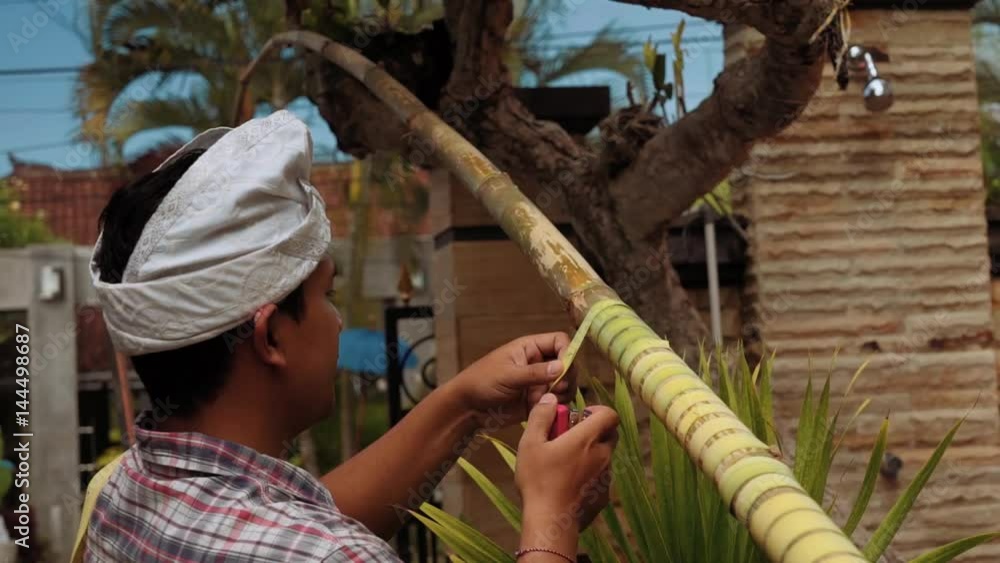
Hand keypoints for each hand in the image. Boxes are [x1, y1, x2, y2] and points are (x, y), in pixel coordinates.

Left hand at [450, 333, 577, 425]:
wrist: (468, 408)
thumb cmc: (482, 382)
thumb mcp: (508, 375)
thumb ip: (535, 372)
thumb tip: (562, 367)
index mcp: (530, 348)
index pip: (559, 341)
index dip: (567, 352)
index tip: (564, 369)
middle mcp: (539, 363)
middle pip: (567, 364)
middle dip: (567, 376)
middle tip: (556, 388)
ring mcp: (540, 382)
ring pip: (565, 384)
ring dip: (563, 393)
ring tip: (549, 400)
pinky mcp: (538, 401)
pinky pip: (556, 401)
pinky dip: (557, 406)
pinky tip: (546, 410)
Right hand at [515, 394, 618, 532]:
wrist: (551, 523)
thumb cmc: (539, 481)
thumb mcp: (530, 444)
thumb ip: (541, 416)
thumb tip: (550, 398)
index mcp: (587, 439)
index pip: (610, 414)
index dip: (597, 410)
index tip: (579, 416)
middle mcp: (603, 456)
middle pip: (609, 434)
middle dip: (593, 431)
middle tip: (568, 438)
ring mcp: (606, 478)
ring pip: (604, 457)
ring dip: (590, 454)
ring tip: (563, 465)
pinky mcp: (603, 497)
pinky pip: (600, 478)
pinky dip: (589, 475)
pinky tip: (567, 485)